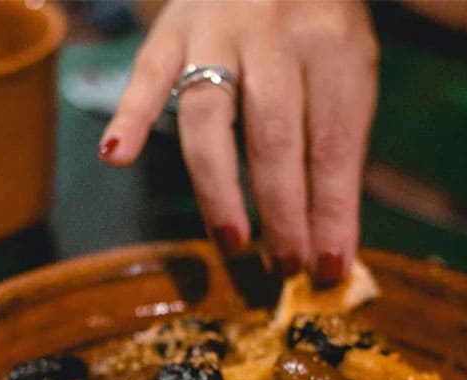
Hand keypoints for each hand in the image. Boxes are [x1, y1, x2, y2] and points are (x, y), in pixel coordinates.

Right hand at [100, 0, 378, 284]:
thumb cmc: (314, 25)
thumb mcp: (349, 70)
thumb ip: (340, 146)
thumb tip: (332, 242)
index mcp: (331, 44)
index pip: (333, 143)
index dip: (332, 211)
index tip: (331, 267)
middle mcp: (273, 32)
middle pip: (274, 137)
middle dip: (282, 213)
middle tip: (286, 267)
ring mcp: (215, 28)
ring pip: (209, 117)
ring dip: (219, 189)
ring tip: (234, 241)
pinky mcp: (170, 29)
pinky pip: (147, 74)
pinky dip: (129, 115)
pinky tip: (117, 155)